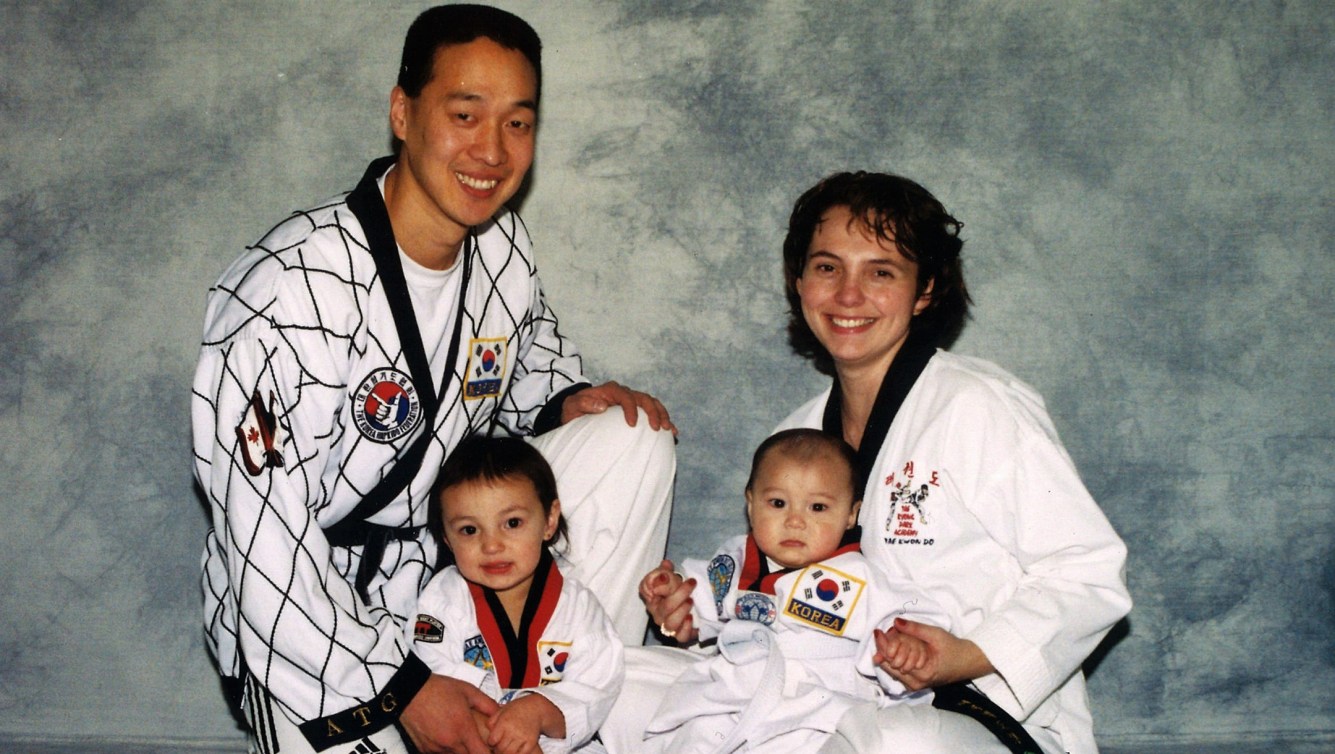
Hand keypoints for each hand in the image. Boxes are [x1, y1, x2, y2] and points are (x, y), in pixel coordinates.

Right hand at [399, 674, 499, 753]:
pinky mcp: (423, 750)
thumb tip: (500, 713)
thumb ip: (487, 704)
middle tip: (475, 738)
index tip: (490, 746)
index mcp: (463, 729)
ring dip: (459, 750)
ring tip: (457, 733)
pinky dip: (445, 748)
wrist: (408, 691)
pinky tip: (443, 734)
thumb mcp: (468, 691)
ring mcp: (436, 748)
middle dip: (474, 751)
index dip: (488, 752)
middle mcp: (450, 743)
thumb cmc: (440, 689)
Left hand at [487, 694, 562, 753]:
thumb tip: (487, 733)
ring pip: (510, 753)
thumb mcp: (501, 711)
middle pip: (500, 749)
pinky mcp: (531, 742)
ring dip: (506, 753)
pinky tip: (515, 749)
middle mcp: (514, 730)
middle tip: (499, 745)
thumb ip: (491, 721)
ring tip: (506, 747)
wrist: (536, 709)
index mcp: (504, 722)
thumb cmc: (516, 710)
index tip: (493, 740)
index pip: (492, 740)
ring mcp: (523, 737)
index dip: (491, 742)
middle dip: (497, 749)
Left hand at [560, 381, 676, 434]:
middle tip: (657, 428)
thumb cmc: (574, 409)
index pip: (625, 396)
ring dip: (662, 415)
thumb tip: (602, 406)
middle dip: (653, 412)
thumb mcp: (572, 406)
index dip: (631, 409)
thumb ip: (584, 404)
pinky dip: (663, 420)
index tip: (632, 425)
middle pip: (643, 398)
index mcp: (610, 390)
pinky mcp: (636, 410)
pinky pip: (653, 412)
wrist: (577, 411)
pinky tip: (672, 431)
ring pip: (652, 403)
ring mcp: (631, 400)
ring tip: (668, 429)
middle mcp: (623, 393)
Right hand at [638, 559, 696, 643]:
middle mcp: (658, 615)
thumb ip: (664, 570)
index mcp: (652, 599)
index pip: (647, 591)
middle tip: (691, 583)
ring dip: (682, 611)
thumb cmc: (674, 589)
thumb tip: (666, 565)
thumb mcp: (668, 576)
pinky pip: (682, 637)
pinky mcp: (682, 634)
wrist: (688, 602)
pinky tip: (691, 617)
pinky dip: (686, 628)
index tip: (668, 576)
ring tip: (690, 601)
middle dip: (679, 594)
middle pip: (664, 608)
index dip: (657, 585)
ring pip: (671, 624)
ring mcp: (669, 626)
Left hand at [872, 618, 994, 691]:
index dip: (883, 645)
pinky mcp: (916, 683)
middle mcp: (916, 684)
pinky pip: (899, 671)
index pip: (893, 660)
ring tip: (888, 639)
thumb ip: (915, 629)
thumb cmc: (954, 648)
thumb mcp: (935, 634)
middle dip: (884, 649)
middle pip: (889, 667)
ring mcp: (916, 685)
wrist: (968, 661)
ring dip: (888, 654)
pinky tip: (896, 648)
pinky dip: (895, 659)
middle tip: (881, 633)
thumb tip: (895, 622)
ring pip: (892, 670)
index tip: (877, 631)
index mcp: (922, 674)